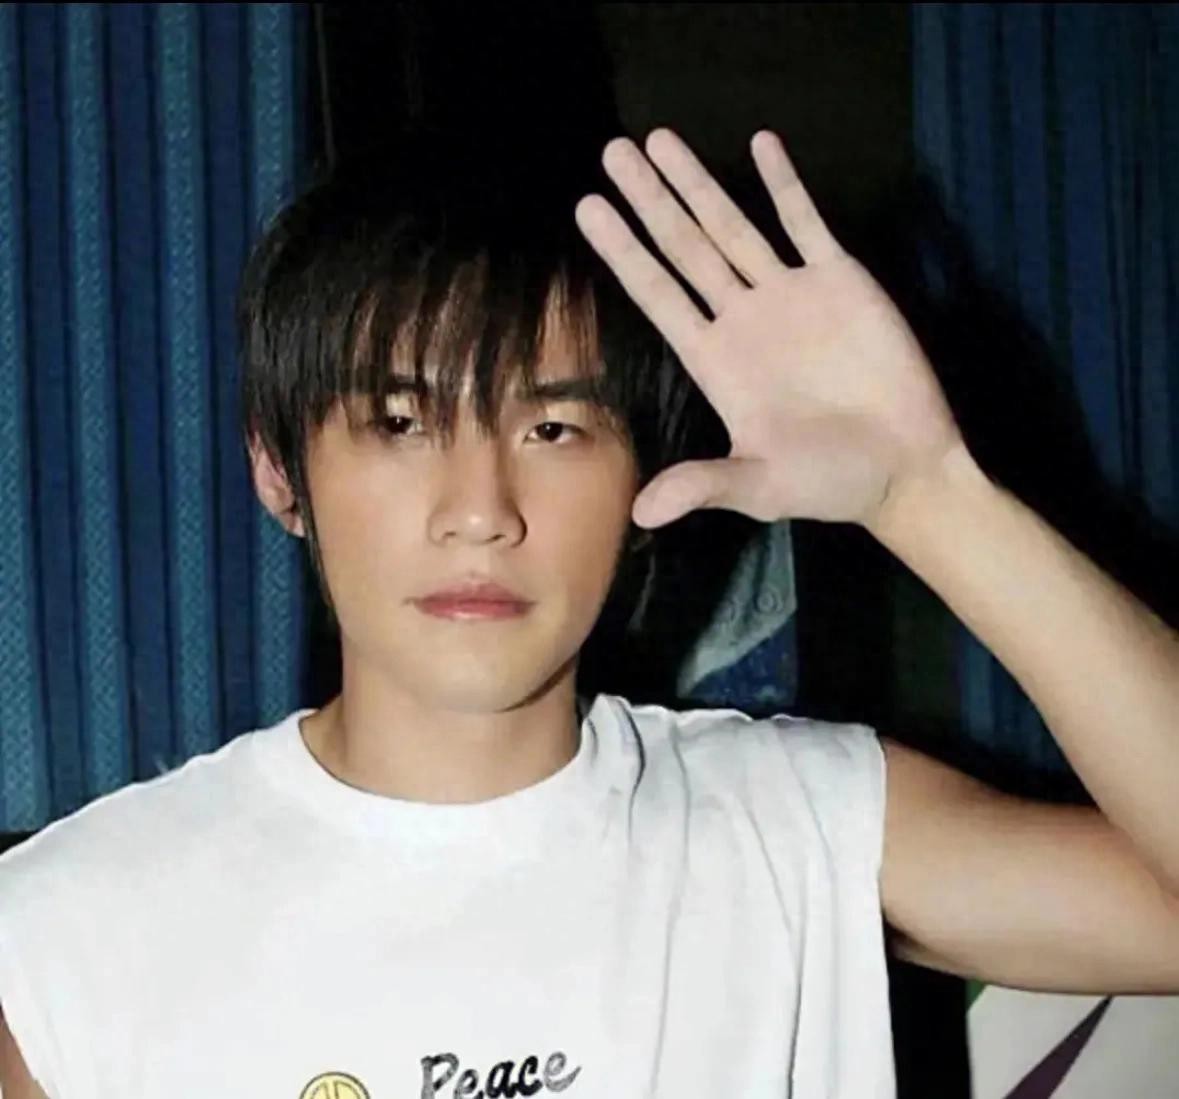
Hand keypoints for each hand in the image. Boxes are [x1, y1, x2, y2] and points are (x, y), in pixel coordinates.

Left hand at [573, 128, 963, 532]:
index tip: (587, 208)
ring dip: (699, 183)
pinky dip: (784, 184)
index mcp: (715, 360)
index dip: (623, 252)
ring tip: (660, 139)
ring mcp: (788, 295)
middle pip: (684, 248)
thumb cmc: (831, 481)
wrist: (906, 468)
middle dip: (649, 201)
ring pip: (733, 226)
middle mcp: (741, 319)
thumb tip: (640, 515)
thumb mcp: (762, 487)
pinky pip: (806, 222)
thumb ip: (705, 484)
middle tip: (612, 151)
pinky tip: (759, 144)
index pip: (657, 294)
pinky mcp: (840, 281)